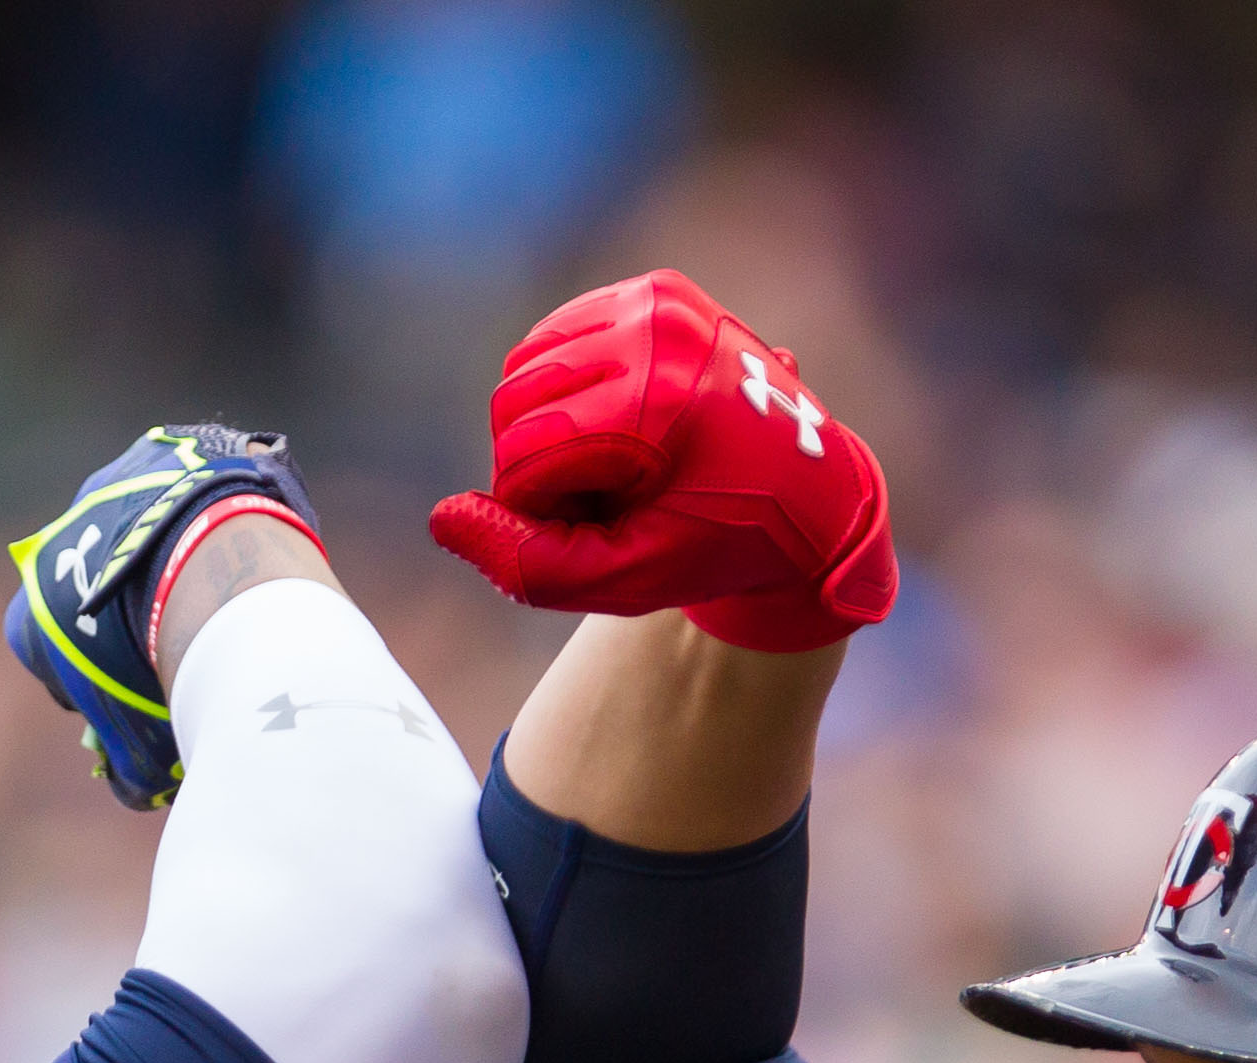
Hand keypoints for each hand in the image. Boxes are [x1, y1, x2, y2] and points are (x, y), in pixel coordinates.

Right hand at [429, 268, 894, 651]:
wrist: (814, 495)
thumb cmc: (715, 547)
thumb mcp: (625, 580)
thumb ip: (528, 564)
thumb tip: (441, 517)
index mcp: (659, 400)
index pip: (525, 458)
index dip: (546, 510)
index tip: (608, 525)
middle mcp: (659, 331)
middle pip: (513, 404)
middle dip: (540, 465)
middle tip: (609, 497)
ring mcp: (661, 300)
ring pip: (524, 367)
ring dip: (547, 426)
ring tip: (618, 461)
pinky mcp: (658, 288)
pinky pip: (555, 336)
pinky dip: (564, 387)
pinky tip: (616, 421)